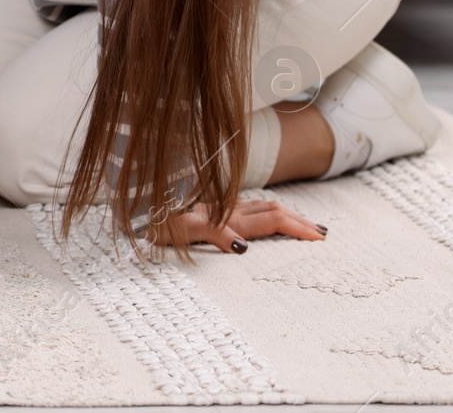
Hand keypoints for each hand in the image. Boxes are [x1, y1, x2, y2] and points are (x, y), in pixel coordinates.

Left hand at [154, 198, 327, 253]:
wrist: (129, 207)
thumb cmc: (152, 221)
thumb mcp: (180, 230)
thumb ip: (212, 232)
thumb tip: (243, 247)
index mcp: (224, 214)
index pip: (271, 218)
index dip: (296, 227)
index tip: (320, 239)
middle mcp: (224, 208)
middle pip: (272, 211)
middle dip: (299, 222)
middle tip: (323, 235)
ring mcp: (217, 206)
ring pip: (260, 207)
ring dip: (285, 216)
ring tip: (305, 226)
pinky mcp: (207, 207)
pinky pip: (245, 209)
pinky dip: (265, 215)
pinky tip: (266, 219)